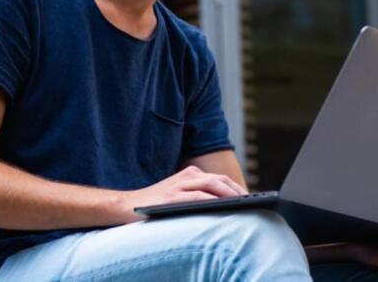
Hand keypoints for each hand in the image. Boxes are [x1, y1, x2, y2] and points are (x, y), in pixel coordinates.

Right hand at [119, 165, 247, 222]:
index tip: (249, 196)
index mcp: (190, 173)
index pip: (219, 178)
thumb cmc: (156, 203)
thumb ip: (197, 193)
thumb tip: (224, 203)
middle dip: (236, 189)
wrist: (127, 205)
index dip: (235, 186)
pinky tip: (220, 205)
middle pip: (218, 179)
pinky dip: (211, 199)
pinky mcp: (172, 197)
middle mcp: (186, 176)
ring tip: (241, 202)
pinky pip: (196, 196)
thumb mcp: (179, 193)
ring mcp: (179, 186)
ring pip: (210, 185)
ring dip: (228, 192)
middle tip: (250, 200)